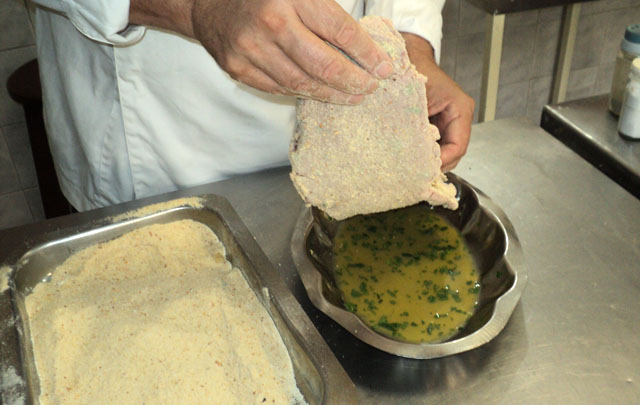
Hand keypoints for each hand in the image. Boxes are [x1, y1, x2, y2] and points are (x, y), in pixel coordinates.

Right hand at [130, 0, 393, 103]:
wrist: (207, 2)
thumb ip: (326, 8)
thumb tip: (366, 41)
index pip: (339, 30)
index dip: (367, 53)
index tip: (384, 68)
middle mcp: (272, 23)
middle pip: (324, 64)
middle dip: (354, 81)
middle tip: (371, 88)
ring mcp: (252, 49)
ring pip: (302, 82)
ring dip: (333, 94)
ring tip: (353, 96)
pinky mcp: (239, 68)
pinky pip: (280, 88)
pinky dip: (304, 92)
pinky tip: (321, 93)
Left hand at [401, 33, 474, 171]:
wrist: (406, 57)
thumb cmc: (414, 69)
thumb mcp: (415, 97)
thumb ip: (416, 124)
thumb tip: (411, 151)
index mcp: (460, 109)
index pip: (458, 146)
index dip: (443, 160)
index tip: (425, 169)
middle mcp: (458, 117)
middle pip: (454, 152)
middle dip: (437, 164)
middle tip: (417, 174)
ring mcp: (449, 122)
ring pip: (444, 151)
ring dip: (430, 159)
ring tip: (413, 167)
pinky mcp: (438, 124)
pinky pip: (434, 144)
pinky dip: (424, 152)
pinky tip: (411, 156)